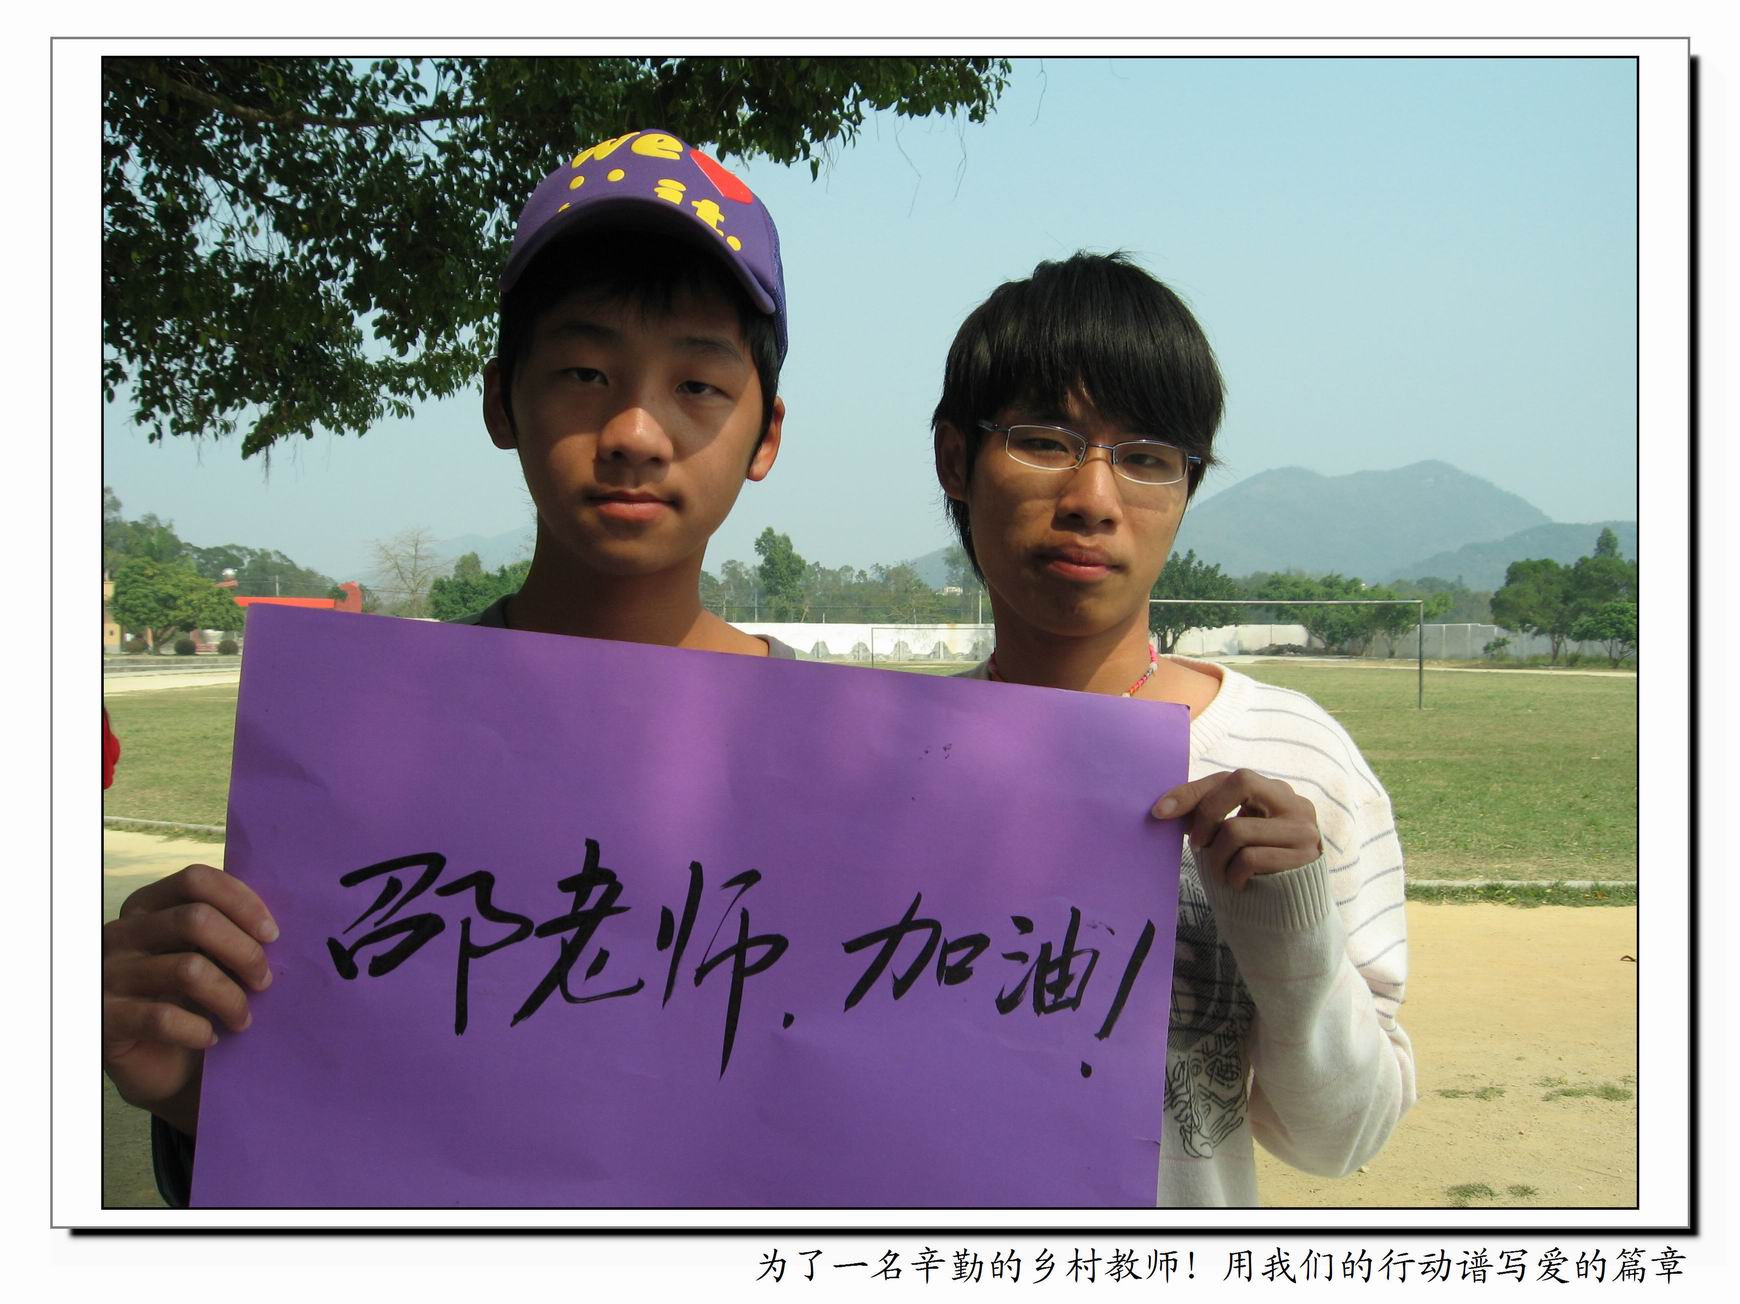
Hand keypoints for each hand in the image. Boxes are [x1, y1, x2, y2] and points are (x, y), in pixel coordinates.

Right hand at [101, 863, 278, 1136]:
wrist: (158, 1064)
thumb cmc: (193, 999)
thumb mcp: (209, 957)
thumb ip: (231, 930)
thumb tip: (286, 922)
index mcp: (148, 907)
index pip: (196, 880)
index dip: (241, 901)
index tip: (274, 934)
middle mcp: (121, 934)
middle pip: (195, 920)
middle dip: (244, 951)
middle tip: (266, 981)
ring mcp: (107, 975)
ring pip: (187, 970)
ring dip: (230, 998)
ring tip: (245, 1019)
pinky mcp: (105, 1018)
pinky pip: (162, 1018)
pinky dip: (198, 1030)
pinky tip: (211, 1039)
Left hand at [1152, 769, 1322, 890]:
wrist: (1290, 910)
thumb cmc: (1252, 868)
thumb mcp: (1231, 836)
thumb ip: (1208, 817)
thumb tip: (1165, 807)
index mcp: (1274, 792)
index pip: (1227, 778)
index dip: (1192, 791)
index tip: (1159, 811)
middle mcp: (1294, 803)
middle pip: (1241, 783)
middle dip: (1207, 814)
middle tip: (1196, 844)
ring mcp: (1302, 829)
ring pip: (1237, 829)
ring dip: (1216, 858)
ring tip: (1220, 872)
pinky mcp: (1304, 857)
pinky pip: (1249, 859)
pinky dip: (1232, 875)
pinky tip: (1237, 884)